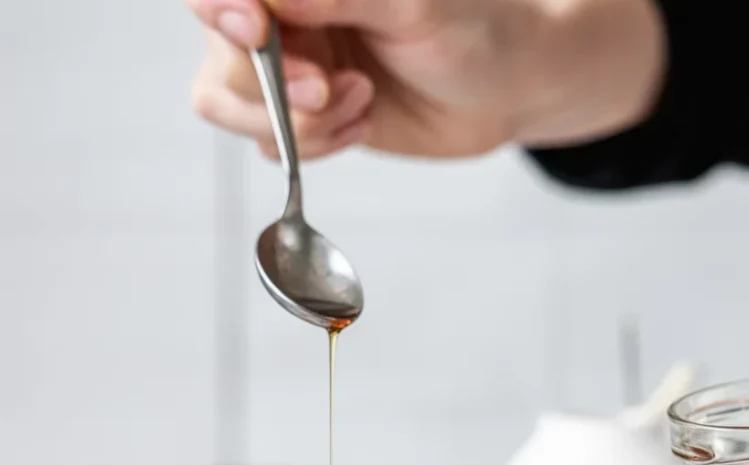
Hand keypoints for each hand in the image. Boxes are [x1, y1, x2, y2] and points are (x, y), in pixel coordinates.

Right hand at [185, 0, 666, 159]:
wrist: (504, 90)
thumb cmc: (471, 29)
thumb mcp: (412, 5)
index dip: (222, 9)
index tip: (255, 28)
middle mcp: (281, 17)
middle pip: (221, 51)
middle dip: (272, 81)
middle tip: (326, 88)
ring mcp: (286, 70)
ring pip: (228, 104)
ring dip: (297, 120)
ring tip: (361, 102)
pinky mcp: (304, 119)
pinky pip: (270, 145)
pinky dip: (316, 143)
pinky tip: (364, 121)